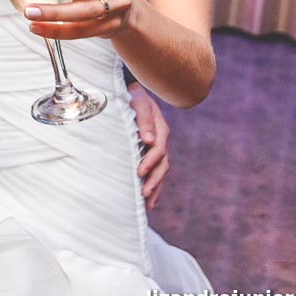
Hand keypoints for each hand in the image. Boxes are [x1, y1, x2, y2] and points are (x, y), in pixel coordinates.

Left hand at [128, 82, 169, 208]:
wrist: (132, 92)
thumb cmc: (133, 97)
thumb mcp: (139, 104)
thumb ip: (143, 121)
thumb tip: (149, 140)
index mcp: (160, 130)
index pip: (158, 151)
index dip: (149, 163)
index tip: (138, 173)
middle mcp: (161, 141)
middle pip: (162, 165)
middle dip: (154, 181)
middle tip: (144, 194)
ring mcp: (157, 147)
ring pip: (160, 171)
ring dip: (155, 187)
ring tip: (148, 203)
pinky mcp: (150, 151)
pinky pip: (155, 170)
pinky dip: (153, 183)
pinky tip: (148, 197)